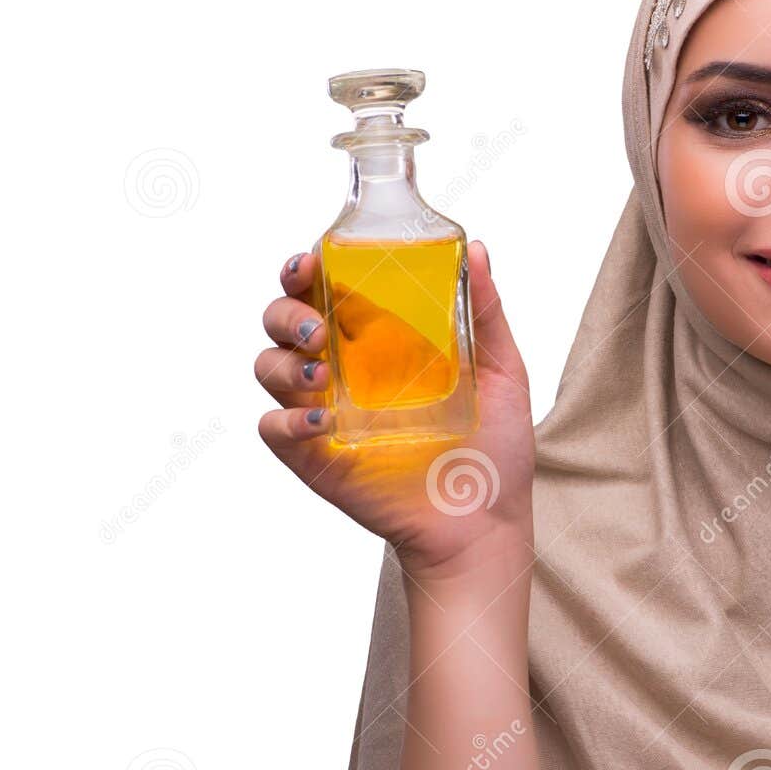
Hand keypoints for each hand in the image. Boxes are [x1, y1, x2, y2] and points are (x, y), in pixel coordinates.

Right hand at [255, 241, 535, 580]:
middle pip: (282, 320)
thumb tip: (474, 250)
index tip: (313, 260)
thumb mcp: (502, 371)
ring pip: (268, 367)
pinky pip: (273, 431)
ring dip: (284, 361)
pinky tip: (321, 421)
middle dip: (286, 310)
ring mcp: (324, 413)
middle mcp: (343, 369)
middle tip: (319, 326)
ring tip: (323, 373)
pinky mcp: (316, 458)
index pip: (325, 289)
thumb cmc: (495, 446)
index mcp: (378, 339)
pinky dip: (286, 421)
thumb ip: (486, 311)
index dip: (306, 269)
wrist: (487, 520)